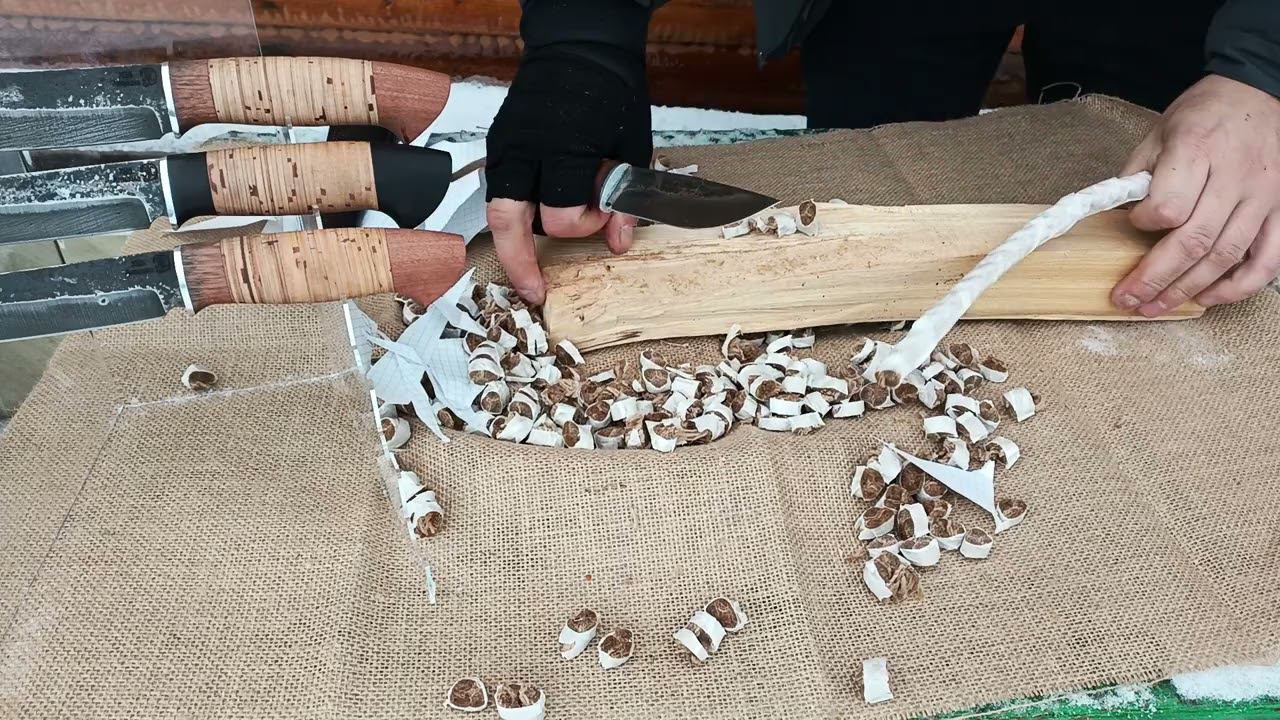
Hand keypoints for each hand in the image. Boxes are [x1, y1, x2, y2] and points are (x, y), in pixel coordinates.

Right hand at [485, 47, 651, 303]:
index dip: (584, 226)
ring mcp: (505, 146)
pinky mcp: (498, 143)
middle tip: (534, 291)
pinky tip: (534, 218)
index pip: (560, 217)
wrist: (581, 46)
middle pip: (507, 223)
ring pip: (498, 210)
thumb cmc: (612, 92)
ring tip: (531, 264)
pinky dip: (516, 210)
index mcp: (562, 151)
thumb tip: (619, 244)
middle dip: (520, 263)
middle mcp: (524, 150)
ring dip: (516, 239)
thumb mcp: (632, 148)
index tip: (603, 216)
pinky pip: (500, 189)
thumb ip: (625, 200)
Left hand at [1114, 74, 1279, 315]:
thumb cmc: (1201, 116)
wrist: (1257, 92)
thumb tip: (1115, 221)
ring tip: (1153, 308)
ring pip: (1226, 257)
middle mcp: (1235, 176)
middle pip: (1195, 241)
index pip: (1170, 205)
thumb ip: (1138, 176)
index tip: (1129, 226)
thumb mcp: (1159, 133)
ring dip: (1186, 290)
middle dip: (1154, 278)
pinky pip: (1266, 260)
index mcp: (1198, 150)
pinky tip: (1206, 298)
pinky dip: (1237, 287)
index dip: (1145, 224)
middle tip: (1126, 299)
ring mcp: (1263, 197)